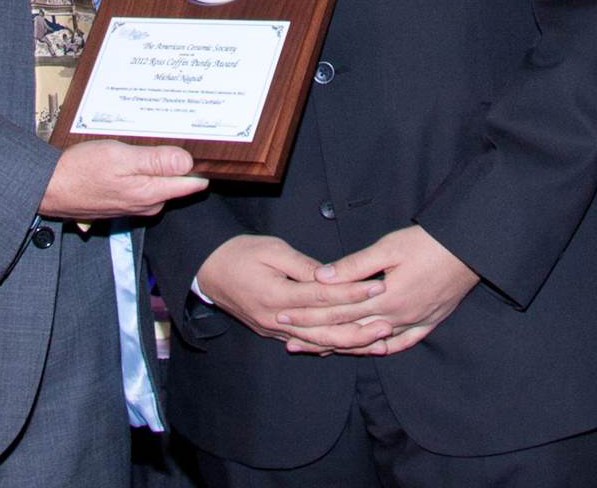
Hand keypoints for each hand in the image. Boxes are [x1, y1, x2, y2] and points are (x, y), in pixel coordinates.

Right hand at [38, 140, 207, 220]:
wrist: (50, 188)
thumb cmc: (82, 170)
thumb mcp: (120, 157)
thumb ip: (155, 161)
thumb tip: (188, 162)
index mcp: (151, 194)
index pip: (192, 183)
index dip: (201, 164)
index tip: (206, 146)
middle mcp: (148, 204)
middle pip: (178, 181)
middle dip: (179, 160)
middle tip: (174, 133)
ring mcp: (136, 205)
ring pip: (159, 181)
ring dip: (158, 163)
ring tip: (148, 141)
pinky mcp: (124, 202)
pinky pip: (144, 184)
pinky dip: (142, 169)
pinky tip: (131, 155)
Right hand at [194, 234, 387, 342]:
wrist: (208, 270)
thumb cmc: (239, 252)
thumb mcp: (271, 249)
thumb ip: (301, 265)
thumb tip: (330, 275)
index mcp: (275, 295)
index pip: (322, 297)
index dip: (351, 292)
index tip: (376, 285)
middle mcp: (276, 319)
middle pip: (324, 327)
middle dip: (359, 325)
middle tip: (388, 320)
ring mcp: (273, 331)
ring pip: (318, 342)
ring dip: (350, 343)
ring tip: (378, 339)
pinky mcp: (272, 333)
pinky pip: (306, 344)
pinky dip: (329, 346)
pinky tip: (350, 346)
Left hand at [275, 224, 477, 356]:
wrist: (468, 249)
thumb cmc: (426, 243)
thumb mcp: (387, 247)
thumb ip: (353, 266)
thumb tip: (321, 276)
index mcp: (386, 299)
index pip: (338, 311)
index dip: (309, 315)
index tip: (284, 316)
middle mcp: (399, 318)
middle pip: (350, 331)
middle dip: (317, 336)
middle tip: (288, 339)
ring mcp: (415, 323)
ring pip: (372, 342)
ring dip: (343, 346)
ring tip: (317, 350)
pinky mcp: (429, 322)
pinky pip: (402, 343)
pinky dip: (381, 348)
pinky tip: (368, 351)